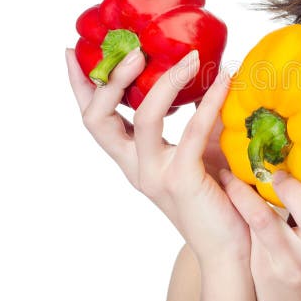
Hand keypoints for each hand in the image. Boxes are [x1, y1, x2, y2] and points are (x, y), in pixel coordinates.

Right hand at [65, 47, 249, 260]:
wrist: (229, 250)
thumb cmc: (216, 199)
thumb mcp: (197, 153)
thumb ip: (193, 121)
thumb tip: (204, 76)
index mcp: (132, 159)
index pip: (94, 118)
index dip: (79, 86)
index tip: (70, 52)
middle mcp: (135, 167)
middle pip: (98, 118)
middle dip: (109, 79)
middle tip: (132, 50)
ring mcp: (155, 175)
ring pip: (144, 119)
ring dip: (164, 83)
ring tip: (190, 57)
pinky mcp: (183, 180)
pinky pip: (193, 131)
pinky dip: (210, 101)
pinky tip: (225, 80)